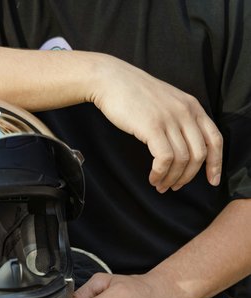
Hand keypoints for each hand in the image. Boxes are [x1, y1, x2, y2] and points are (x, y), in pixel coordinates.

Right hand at [88, 55, 222, 192]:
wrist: (111, 80)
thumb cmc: (133, 93)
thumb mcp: (166, 102)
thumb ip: (178, 118)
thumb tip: (182, 146)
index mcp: (192, 106)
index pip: (215, 139)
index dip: (216, 163)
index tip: (211, 180)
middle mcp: (186, 112)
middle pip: (199, 154)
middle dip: (188, 176)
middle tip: (174, 187)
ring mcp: (170, 119)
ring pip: (182, 159)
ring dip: (172, 178)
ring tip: (160, 185)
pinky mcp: (153, 127)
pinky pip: (165, 158)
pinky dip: (160, 173)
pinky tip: (152, 177)